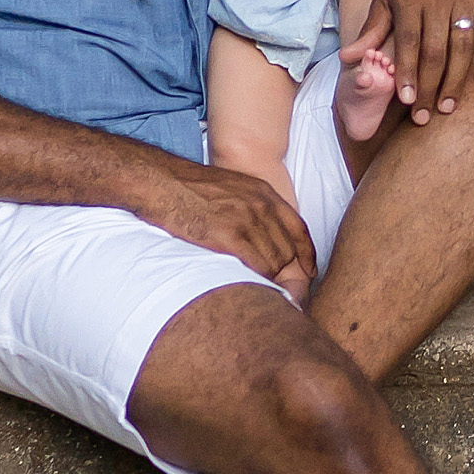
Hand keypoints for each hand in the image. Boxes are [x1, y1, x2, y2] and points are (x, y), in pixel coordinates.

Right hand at [131, 155, 317, 300]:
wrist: (164, 183)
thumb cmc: (191, 187)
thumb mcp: (232, 187)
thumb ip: (251, 206)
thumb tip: (260, 232)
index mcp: (264, 193)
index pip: (299, 228)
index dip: (307, 254)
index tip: (310, 270)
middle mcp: (261, 206)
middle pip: (288, 249)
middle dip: (287, 272)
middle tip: (280, 288)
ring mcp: (247, 221)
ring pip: (275, 261)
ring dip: (271, 279)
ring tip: (263, 291)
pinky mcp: (229, 236)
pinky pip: (257, 266)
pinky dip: (258, 279)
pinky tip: (250, 285)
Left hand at [347, 0, 473, 118]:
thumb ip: (372, 28)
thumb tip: (348, 58)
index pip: (409, 42)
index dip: (408, 73)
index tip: (407, 102)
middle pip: (435, 50)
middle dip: (429, 86)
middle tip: (426, 116)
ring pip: (462, 43)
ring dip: (456, 78)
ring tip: (448, 105)